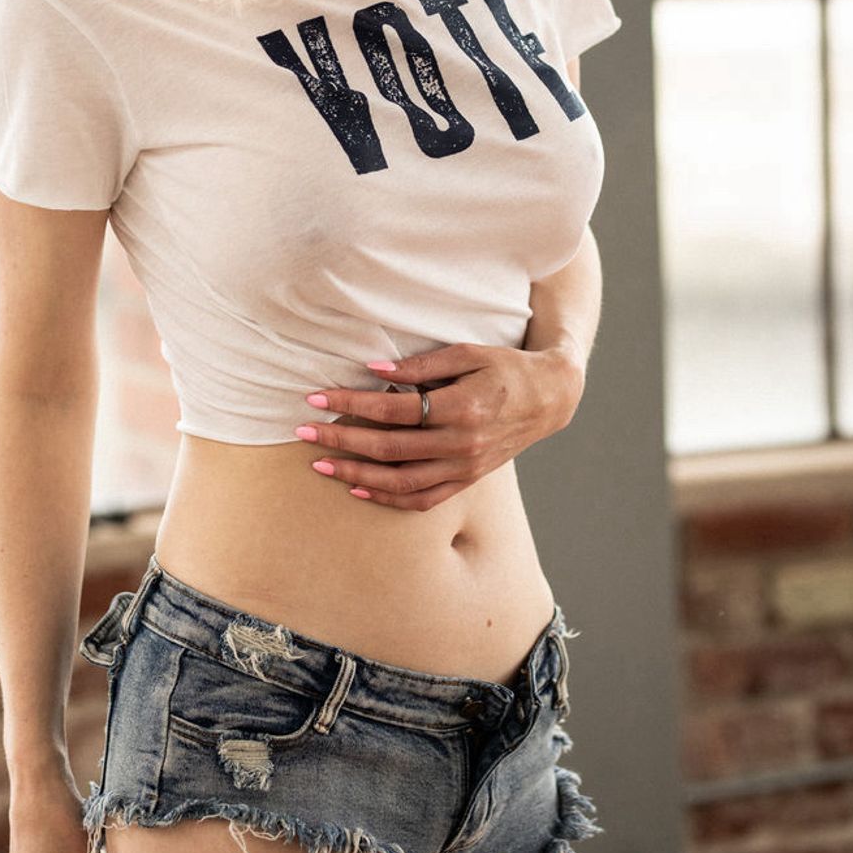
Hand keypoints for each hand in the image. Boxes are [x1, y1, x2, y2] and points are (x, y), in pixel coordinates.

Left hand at [295, 342, 584, 511]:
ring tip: (320, 463)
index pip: (393, 410)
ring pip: (401, 482)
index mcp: (462, 408)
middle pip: (389, 448)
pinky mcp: (467, 480)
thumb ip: (422, 366)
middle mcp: (462, 444)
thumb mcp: (468, 353)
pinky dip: (388, 498)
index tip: (316, 398)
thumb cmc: (505, 368)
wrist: (549, 399)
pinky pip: (422, 500)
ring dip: (356, 474)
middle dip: (341, 440)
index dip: (350, 404)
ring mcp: (465, 468)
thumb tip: (375, 371)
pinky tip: (358, 489)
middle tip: (303, 432)